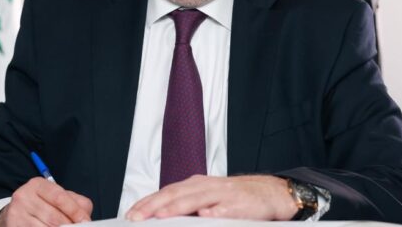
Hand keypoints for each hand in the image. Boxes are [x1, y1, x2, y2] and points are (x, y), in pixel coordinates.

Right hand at [0, 177, 92, 226]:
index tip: (85, 221)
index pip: (60, 198)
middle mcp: (24, 196)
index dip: (75, 211)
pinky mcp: (14, 226)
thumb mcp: (57, 197)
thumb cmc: (41, 205)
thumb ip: (75, 203)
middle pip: (54, 217)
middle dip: (69, 226)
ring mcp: (16, 213)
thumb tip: (85, 218)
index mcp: (38, 185)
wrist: (14, 213)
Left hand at [125, 174, 297, 220]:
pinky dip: (214, 211)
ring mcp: (223, 193)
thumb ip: (186, 203)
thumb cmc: (234, 197)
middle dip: (155, 205)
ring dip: (178, 207)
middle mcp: (206, 186)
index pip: (166, 192)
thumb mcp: (207, 196)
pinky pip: (225, 208)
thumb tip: (160, 213)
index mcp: (196, 184)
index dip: (147, 202)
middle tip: (138, 217)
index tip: (131, 214)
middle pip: (176, 194)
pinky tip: (205, 215)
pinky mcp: (240, 204)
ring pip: (196, 199)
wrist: (269, 192)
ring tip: (162, 215)